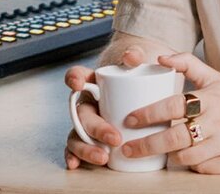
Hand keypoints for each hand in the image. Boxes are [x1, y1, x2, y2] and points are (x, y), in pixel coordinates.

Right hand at [63, 47, 148, 168]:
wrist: (145, 90)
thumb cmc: (138, 76)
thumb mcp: (139, 63)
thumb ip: (136, 54)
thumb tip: (131, 57)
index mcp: (93, 82)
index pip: (77, 76)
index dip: (74, 78)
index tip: (77, 83)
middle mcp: (87, 102)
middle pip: (82, 114)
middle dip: (95, 127)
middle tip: (114, 137)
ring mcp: (88, 122)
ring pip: (78, 134)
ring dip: (86, 148)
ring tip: (103, 157)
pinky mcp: (92, 139)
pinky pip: (78, 149)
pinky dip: (74, 157)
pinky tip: (75, 165)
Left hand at [119, 52, 219, 173]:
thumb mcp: (215, 78)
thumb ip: (188, 63)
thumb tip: (160, 57)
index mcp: (211, 98)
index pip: (174, 105)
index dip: (149, 113)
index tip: (130, 118)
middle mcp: (219, 121)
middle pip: (175, 137)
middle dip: (147, 144)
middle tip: (128, 148)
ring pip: (186, 157)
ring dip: (170, 156)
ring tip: (163, 151)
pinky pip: (202, 169)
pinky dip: (192, 165)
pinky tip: (189, 158)